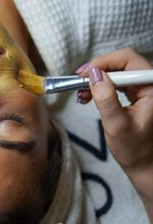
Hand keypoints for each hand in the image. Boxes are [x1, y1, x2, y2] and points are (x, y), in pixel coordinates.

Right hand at [76, 48, 152, 223]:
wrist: (143, 163)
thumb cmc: (134, 149)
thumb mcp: (117, 125)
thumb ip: (106, 99)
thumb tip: (93, 74)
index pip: (128, 60)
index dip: (104, 63)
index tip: (83, 75)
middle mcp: (149, 83)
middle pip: (121, 63)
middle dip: (97, 70)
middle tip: (78, 82)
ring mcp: (142, 88)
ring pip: (116, 71)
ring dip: (96, 79)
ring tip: (81, 93)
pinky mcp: (134, 94)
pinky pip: (115, 82)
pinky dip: (99, 87)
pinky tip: (88, 96)